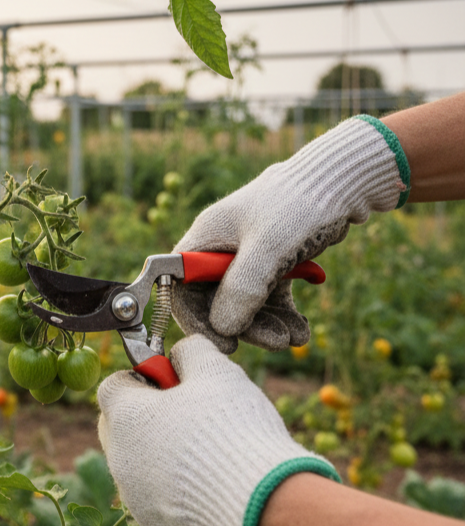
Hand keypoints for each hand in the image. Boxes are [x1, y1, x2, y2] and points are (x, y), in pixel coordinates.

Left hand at [97, 335, 337, 525]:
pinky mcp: (152, 523)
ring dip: (161, 451)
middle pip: (119, 425)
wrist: (259, 504)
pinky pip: (155, 494)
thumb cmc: (233, 429)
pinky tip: (210, 481)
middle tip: (189, 413)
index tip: (174, 381)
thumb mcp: (216, 371)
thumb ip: (191, 352)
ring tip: (207, 449)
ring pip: (137, 461)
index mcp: (125, 415)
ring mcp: (132, 494)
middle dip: (147, 415)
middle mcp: (118, 456)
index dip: (144, 377)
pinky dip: (174, 485)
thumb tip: (182, 352)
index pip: (113, 385)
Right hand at [172, 116, 408, 352]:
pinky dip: (282, 315)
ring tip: (295, 339)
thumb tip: (222, 328)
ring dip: (268, 325)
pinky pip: (269, 297)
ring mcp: (247, 256)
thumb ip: (242, 288)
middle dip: (245, 325)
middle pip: (216, 299)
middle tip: (274, 343)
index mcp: (206, 237)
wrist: (343, 183)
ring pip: (246, 303)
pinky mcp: (272, 262)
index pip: (182, 285)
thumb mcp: (268, 246)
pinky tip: (301, 330)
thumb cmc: (299, 204)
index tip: (222, 341)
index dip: (196, 317)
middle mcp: (221, 248)